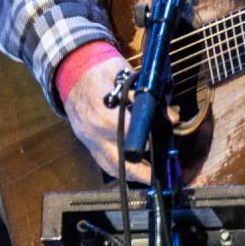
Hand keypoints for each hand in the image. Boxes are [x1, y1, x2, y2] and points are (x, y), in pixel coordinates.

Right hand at [63, 53, 151, 183]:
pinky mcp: (83, 139)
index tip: (162, 153)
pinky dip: (116, 166)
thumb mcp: (128, 78)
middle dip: (139, 173)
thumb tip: (172, 117)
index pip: (130, 140)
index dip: (148, 148)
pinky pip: (100, 159)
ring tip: (147, 175)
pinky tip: (129, 167)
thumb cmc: (102, 69)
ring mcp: (86, 138)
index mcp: (105, 116)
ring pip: (108, 165)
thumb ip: (149, 99)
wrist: (72, 68)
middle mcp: (94, 133)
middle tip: (156, 177)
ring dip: (128, 174)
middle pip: (117, 164)